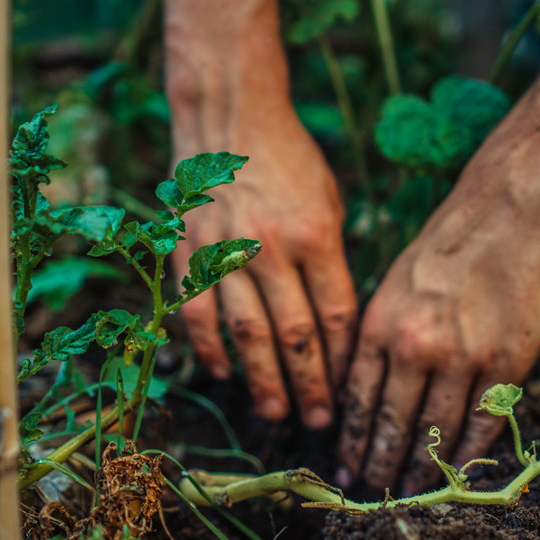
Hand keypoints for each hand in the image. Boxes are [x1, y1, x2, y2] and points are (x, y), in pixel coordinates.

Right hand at [171, 109, 356, 429]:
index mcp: (317, 235)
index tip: (349, 388)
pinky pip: (199, 312)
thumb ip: (332, 259)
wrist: (229, 117)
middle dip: (310, 384)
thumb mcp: (330, 201)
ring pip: (246, 333)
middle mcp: (271, 248)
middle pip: (295, 334)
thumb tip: (335, 322)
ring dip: (262, 380)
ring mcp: (226, 251)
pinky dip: (210, 348)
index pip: (335, 315)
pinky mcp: (190, 250)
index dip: (343, 359)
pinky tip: (223, 373)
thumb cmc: (290, 160)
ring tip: (276, 412)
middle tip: (318, 422)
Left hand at [337, 164, 539, 494]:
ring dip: (421, 466)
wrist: (506, 214)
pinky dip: (468, 452)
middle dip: (379, 462)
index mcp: (380, 325)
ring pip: (435, 431)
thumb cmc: (444, 244)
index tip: (347, 465)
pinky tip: (457, 470)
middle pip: (392, 423)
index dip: (353, 440)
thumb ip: (376, 336)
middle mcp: (414, 347)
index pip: (358, 400)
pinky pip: (482, 422)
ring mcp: (462, 357)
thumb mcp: (391, 283)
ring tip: (411, 486)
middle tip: (373, 488)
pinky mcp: (505, 362)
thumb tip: (361, 389)